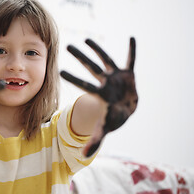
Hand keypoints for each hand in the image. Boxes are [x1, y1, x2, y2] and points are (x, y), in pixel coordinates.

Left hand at [61, 37, 137, 156]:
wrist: (124, 109)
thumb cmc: (113, 118)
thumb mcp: (105, 128)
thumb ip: (95, 141)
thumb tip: (83, 156)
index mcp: (99, 94)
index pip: (84, 85)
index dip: (73, 78)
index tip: (60, 71)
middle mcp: (104, 82)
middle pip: (91, 67)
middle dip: (80, 57)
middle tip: (67, 46)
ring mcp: (115, 76)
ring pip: (106, 59)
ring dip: (97, 49)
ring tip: (86, 38)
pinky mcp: (127, 74)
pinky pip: (131, 60)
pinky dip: (132, 50)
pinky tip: (132, 38)